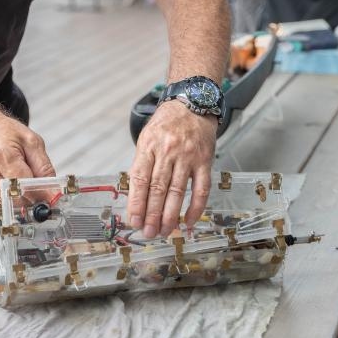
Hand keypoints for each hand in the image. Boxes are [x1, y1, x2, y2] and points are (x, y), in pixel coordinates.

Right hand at [0, 114, 54, 206]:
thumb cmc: (5, 133)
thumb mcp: (31, 141)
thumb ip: (44, 168)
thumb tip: (53, 194)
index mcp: (1, 155)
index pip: (25, 185)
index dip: (40, 192)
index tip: (50, 196)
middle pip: (17, 198)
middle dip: (30, 195)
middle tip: (33, 182)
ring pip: (9, 204)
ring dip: (17, 195)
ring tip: (12, 173)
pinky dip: (6, 195)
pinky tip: (2, 178)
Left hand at [126, 100, 216, 237]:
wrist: (191, 104)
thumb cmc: (166, 125)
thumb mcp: (146, 138)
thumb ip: (142, 164)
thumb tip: (135, 198)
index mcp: (149, 145)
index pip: (140, 179)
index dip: (136, 203)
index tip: (133, 221)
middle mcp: (168, 151)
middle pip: (158, 188)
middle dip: (152, 214)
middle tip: (148, 233)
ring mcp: (188, 156)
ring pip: (178, 191)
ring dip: (170, 215)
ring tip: (164, 231)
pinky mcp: (205, 161)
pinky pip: (201, 189)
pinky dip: (195, 208)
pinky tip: (188, 222)